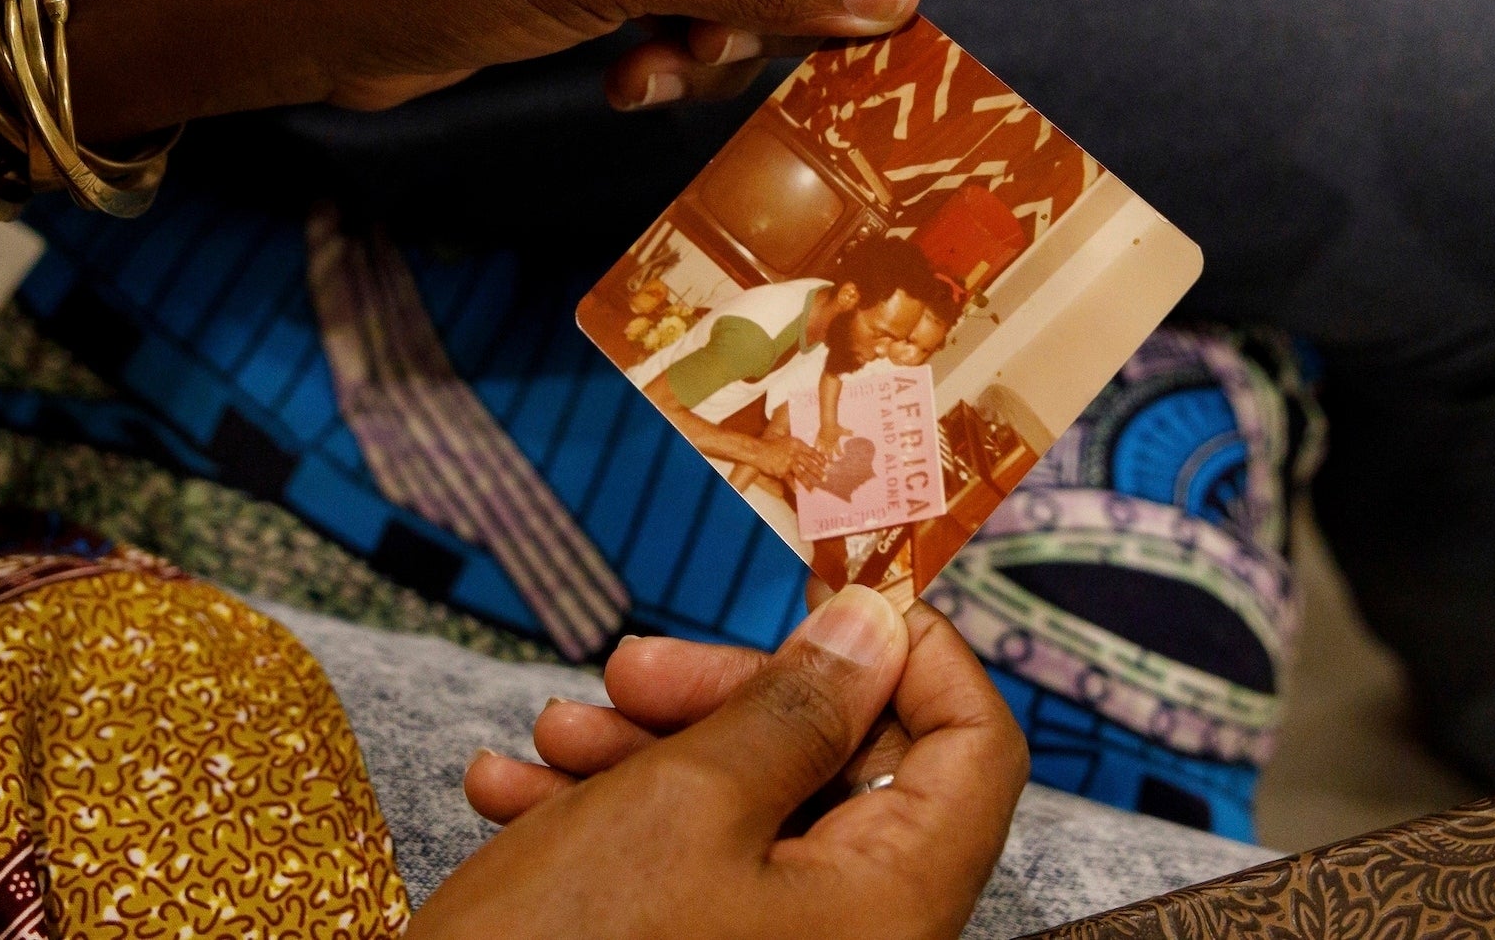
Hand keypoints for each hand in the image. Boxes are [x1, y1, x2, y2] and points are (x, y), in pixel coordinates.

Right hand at [422, 586, 1026, 939]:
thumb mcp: (681, 799)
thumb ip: (795, 706)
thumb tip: (878, 630)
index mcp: (896, 903)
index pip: (976, 746)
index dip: (910, 651)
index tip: (824, 591)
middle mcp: (861, 938)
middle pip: (849, 766)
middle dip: (728, 697)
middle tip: (626, 665)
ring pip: (753, 810)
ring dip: (647, 750)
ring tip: (549, 736)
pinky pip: (696, 871)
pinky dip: (614, 819)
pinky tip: (518, 792)